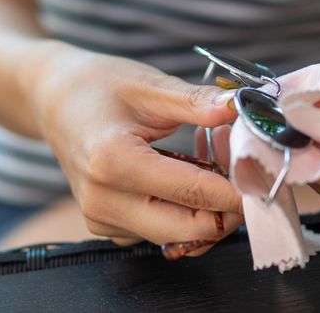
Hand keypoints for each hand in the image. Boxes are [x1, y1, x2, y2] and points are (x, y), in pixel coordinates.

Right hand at [20, 41, 242, 247]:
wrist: (54, 99)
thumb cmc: (96, 86)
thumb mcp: (149, 85)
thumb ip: (198, 102)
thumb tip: (242, 109)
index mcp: (113, 163)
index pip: (194, 193)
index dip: (238, 189)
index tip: (265, 176)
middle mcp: (104, 201)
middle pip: (190, 229)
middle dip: (226, 207)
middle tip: (239, 169)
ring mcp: (103, 218)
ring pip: (179, 235)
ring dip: (206, 208)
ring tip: (210, 163)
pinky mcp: (107, 224)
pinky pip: (161, 231)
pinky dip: (184, 210)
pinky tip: (185, 176)